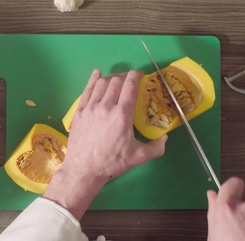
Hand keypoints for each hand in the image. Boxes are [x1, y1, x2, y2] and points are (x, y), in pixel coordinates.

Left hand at [43, 69, 167, 220]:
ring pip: (101, 83)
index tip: (140, 74)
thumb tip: (165, 138)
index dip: (136, 76)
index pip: (130, 86)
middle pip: (116, 81)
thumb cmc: (112, 163)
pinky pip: (87, 90)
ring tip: (117, 80)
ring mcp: (90, 108)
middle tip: (130, 80)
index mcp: (122, 115)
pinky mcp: (79, 111)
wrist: (84, 169)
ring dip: (111, 78)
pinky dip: (93, 80)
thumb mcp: (138, 157)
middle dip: (125, 76)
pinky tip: (96, 74)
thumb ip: (156, 148)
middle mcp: (106, 107)